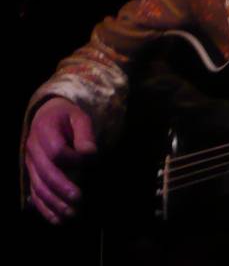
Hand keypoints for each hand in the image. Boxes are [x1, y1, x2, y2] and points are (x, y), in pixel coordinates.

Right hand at [25, 97, 96, 223]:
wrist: (46, 116)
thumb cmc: (67, 117)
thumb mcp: (79, 117)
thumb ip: (85, 134)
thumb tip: (90, 154)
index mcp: (44, 129)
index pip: (57, 150)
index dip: (74, 159)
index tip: (91, 161)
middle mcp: (33, 148)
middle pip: (45, 173)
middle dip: (62, 188)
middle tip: (79, 199)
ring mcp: (30, 163)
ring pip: (39, 187)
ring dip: (54, 203)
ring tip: (71, 213)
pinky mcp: (31, 174)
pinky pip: (34, 194)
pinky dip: (45, 209)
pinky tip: (57, 219)